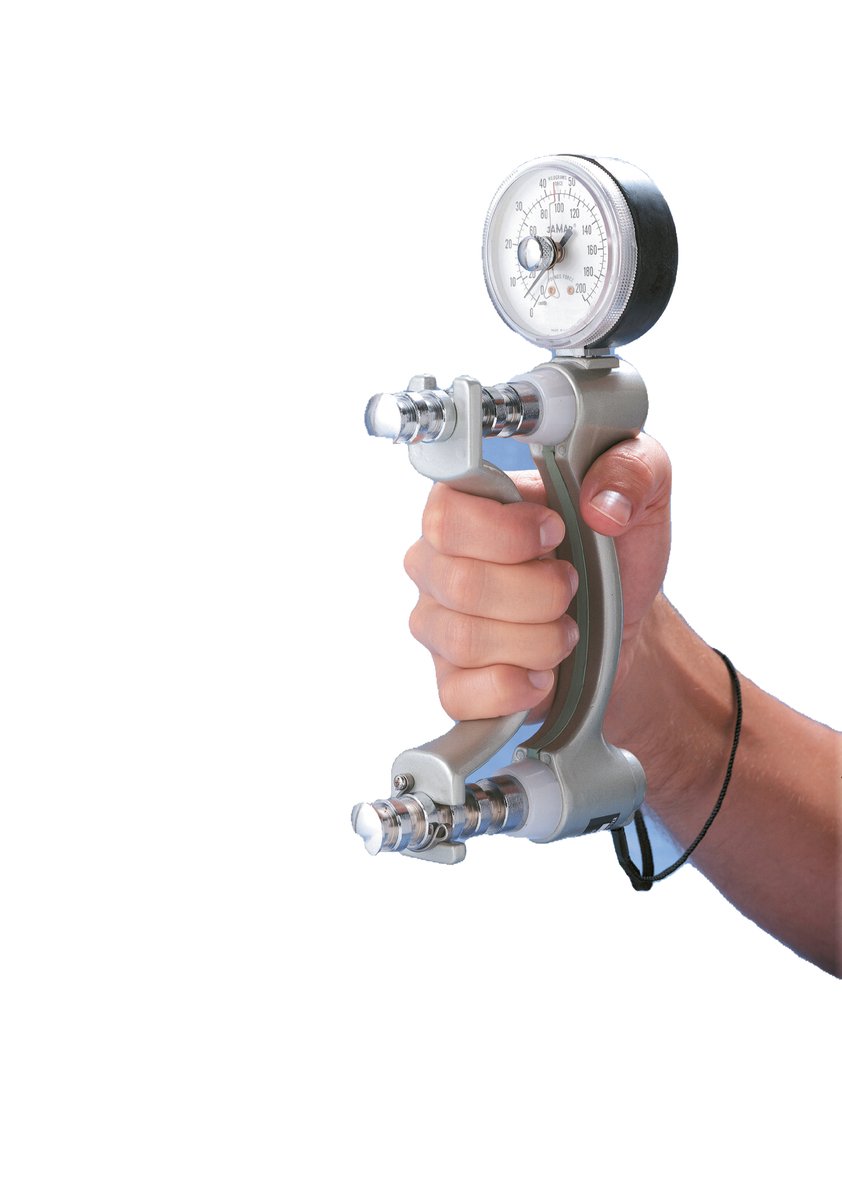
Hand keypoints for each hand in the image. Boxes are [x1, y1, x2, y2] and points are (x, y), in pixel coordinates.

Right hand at [403, 433, 671, 721]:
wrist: (626, 624)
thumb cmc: (617, 552)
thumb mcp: (643, 491)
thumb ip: (632, 469)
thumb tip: (602, 505)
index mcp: (466, 506)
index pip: (446, 516)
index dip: (508, 533)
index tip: (558, 532)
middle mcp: (437, 563)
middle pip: (462, 584)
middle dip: (541, 593)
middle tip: (572, 588)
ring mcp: (437, 626)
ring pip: (466, 641)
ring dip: (539, 641)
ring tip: (566, 631)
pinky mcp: (451, 683)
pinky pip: (461, 694)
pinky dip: (515, 688)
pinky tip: (542, 674)